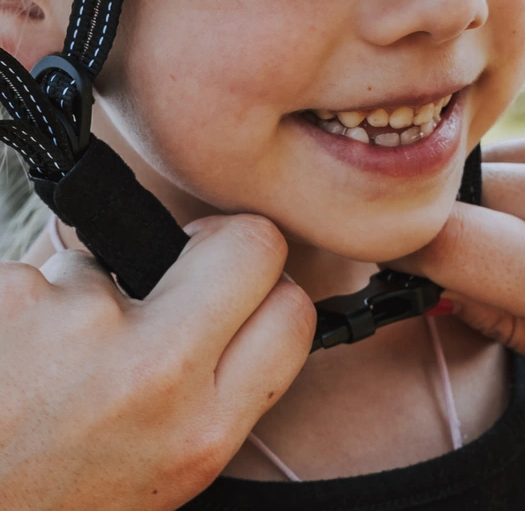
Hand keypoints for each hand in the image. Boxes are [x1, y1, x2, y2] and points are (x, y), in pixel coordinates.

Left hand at [0, 214, 314, 510]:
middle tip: (174, 275)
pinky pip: (39, 275)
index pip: (292, 311)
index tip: (242, 295)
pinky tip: (3, 359)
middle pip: (247, 244)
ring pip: (119, 260)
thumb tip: (248, 310)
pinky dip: (21, 308)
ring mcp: (76, 326)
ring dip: (84, 296)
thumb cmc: (40, 505)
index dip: (268, 295)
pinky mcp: (9, 293)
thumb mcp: (153, 479)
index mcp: (198, 433)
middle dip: (217, 246)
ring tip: (38, 369)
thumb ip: (212, 395)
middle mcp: (152, 375)